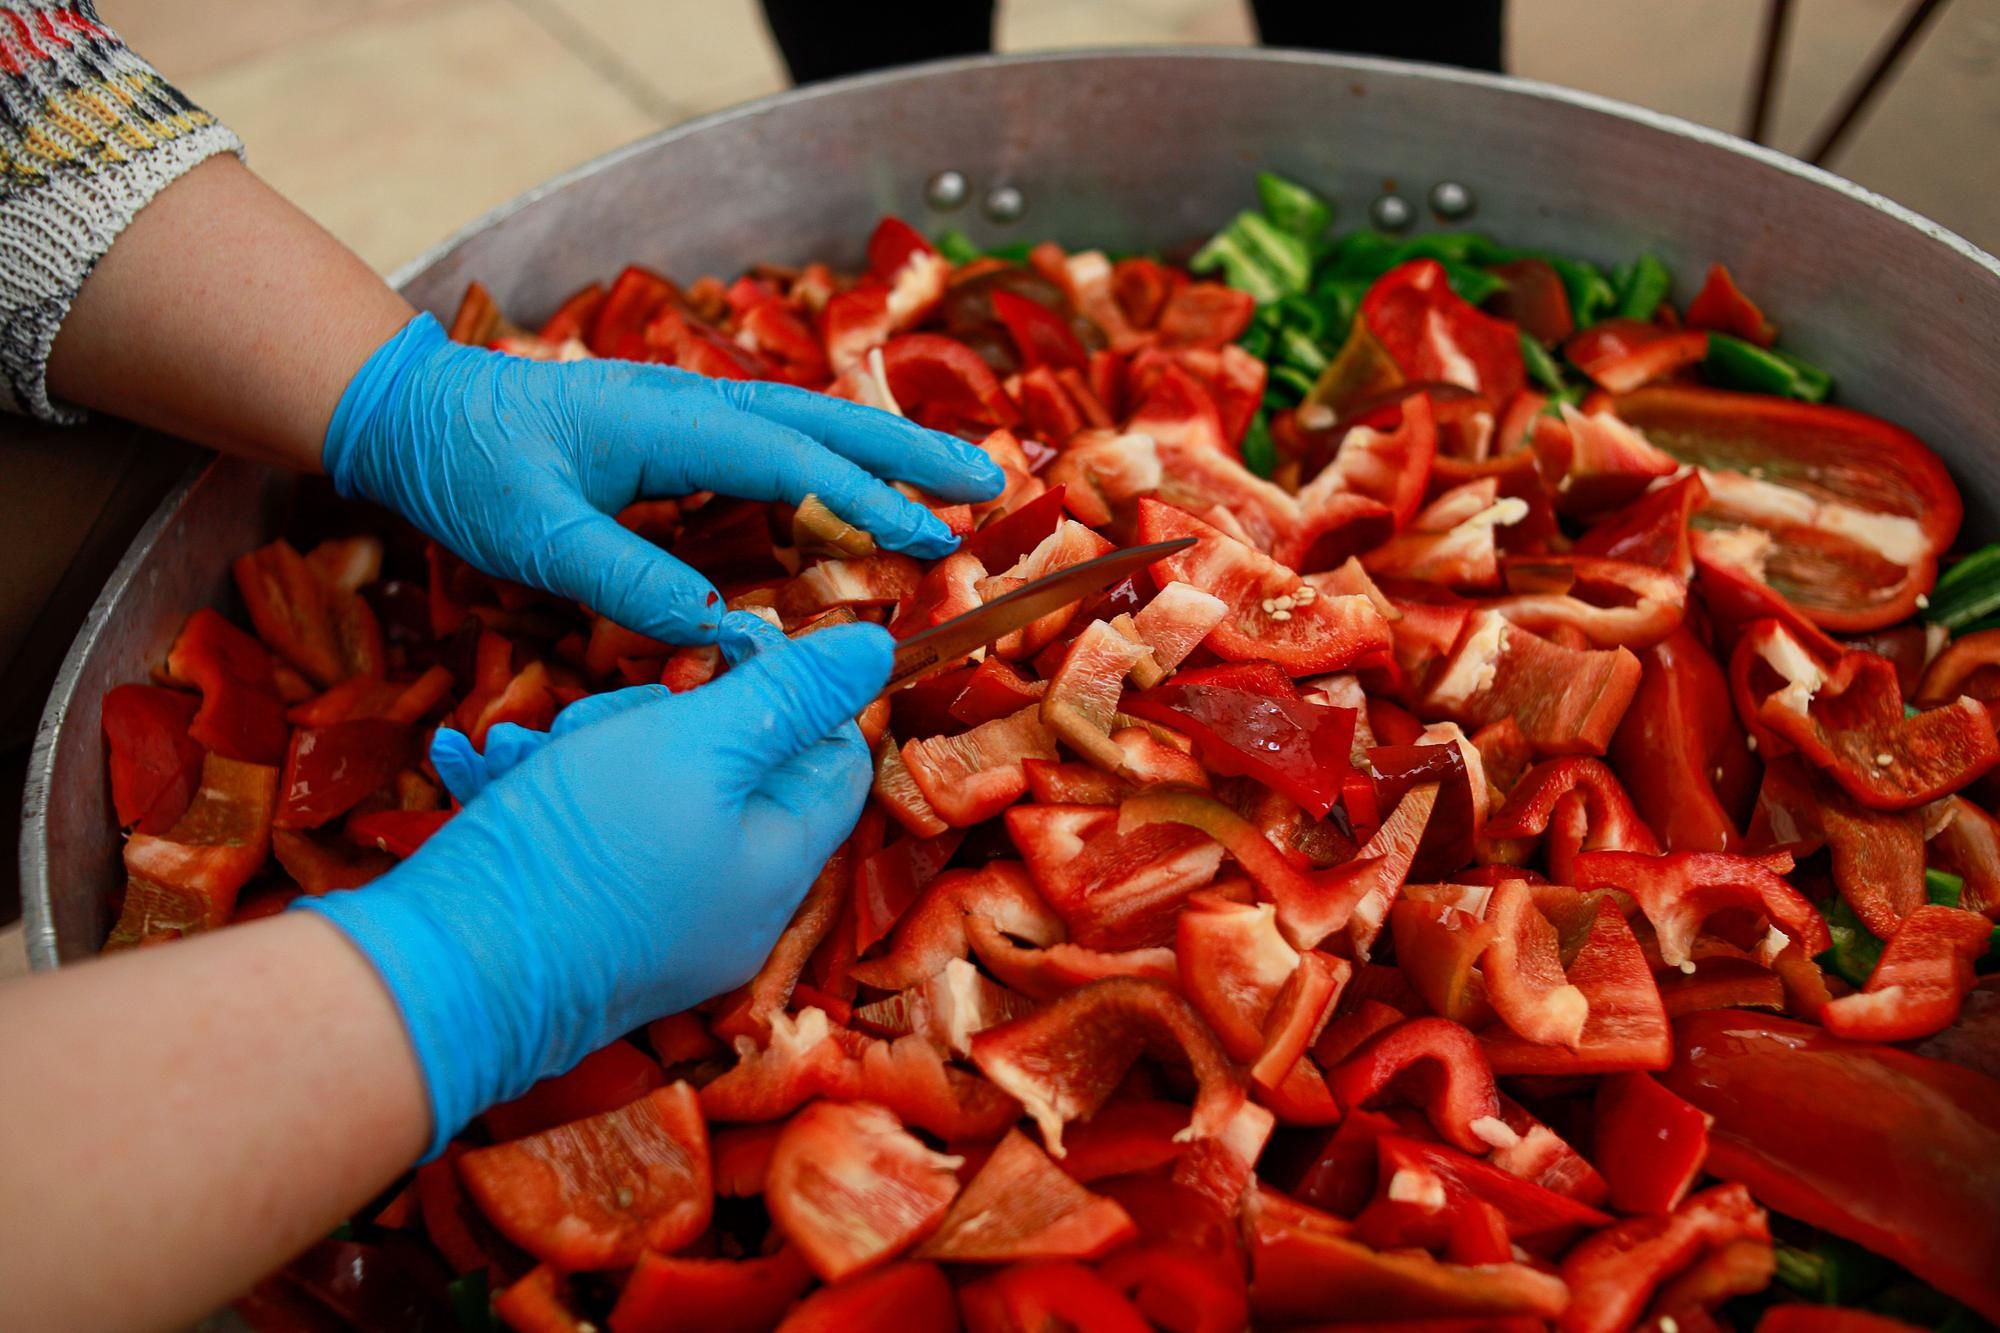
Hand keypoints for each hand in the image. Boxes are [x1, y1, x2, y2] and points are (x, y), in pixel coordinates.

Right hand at [297, 616, 889, 1154]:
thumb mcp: (693, 747)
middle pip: (732, 771)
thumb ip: (785, 695)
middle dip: (658, 720)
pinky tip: (484, 768)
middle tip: (593, 720)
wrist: (443, 980)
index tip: (717, 662)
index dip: (786, 696)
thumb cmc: (579, 857)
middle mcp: (732, 908)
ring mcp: (660, 925)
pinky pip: (589, 838)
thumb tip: (876, 647)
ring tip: (521, 750)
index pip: (832, 758)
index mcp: (778, 866)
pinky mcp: (590, 930)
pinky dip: (542, 792)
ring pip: (647, 794)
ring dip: (585, 749)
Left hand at [321, 314, 1003, 642]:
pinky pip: (779, 440)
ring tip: (958, 478)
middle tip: (990, 482)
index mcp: (669, 420)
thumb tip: (717, 631)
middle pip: (825, 421)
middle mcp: (695, 402)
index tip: (932, 540)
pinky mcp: (681, 428)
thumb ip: (624, 578)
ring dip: (885, 450)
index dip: (865, 504)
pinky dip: (836, 459)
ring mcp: (691, 409)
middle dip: (910, 453)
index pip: (791, 462)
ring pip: (810, 423)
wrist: (418, 411)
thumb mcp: (533, 534)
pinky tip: (864, 487)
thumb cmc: (468, 468)